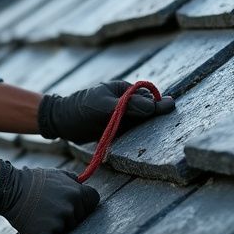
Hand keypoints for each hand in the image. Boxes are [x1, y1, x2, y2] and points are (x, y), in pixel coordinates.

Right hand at [0, 160, 99, 233]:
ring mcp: (60, 224)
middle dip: (70, 214)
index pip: (93, 201)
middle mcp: (71, 209)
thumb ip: (73, 181)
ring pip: (67, 229)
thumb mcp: (57, 174)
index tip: (76, 202)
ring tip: (43, 215)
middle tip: (51, 207)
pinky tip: (37, 224)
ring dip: (58, 225)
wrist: (11, 191)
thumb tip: (82, 184)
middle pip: (80, 218)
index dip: (85, 202)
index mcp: (76, 193)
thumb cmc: (34, 182)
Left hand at [37, 80, 174, 143]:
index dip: (159, 105)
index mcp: (124, 90)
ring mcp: (122, 116)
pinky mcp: (118, 128)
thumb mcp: (105, 105)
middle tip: (170, 126)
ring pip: (142, 122)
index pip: (147, 97)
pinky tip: (146, 144)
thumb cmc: (81, 109)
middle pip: (148, 110)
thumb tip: (154, 106)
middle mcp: (126, 102)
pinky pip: (133, 132)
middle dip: (157, 116)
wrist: (62, 122)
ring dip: (149, 128)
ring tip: (161, 137)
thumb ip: (129, 106)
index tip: (172, 109)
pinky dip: (139, 137)